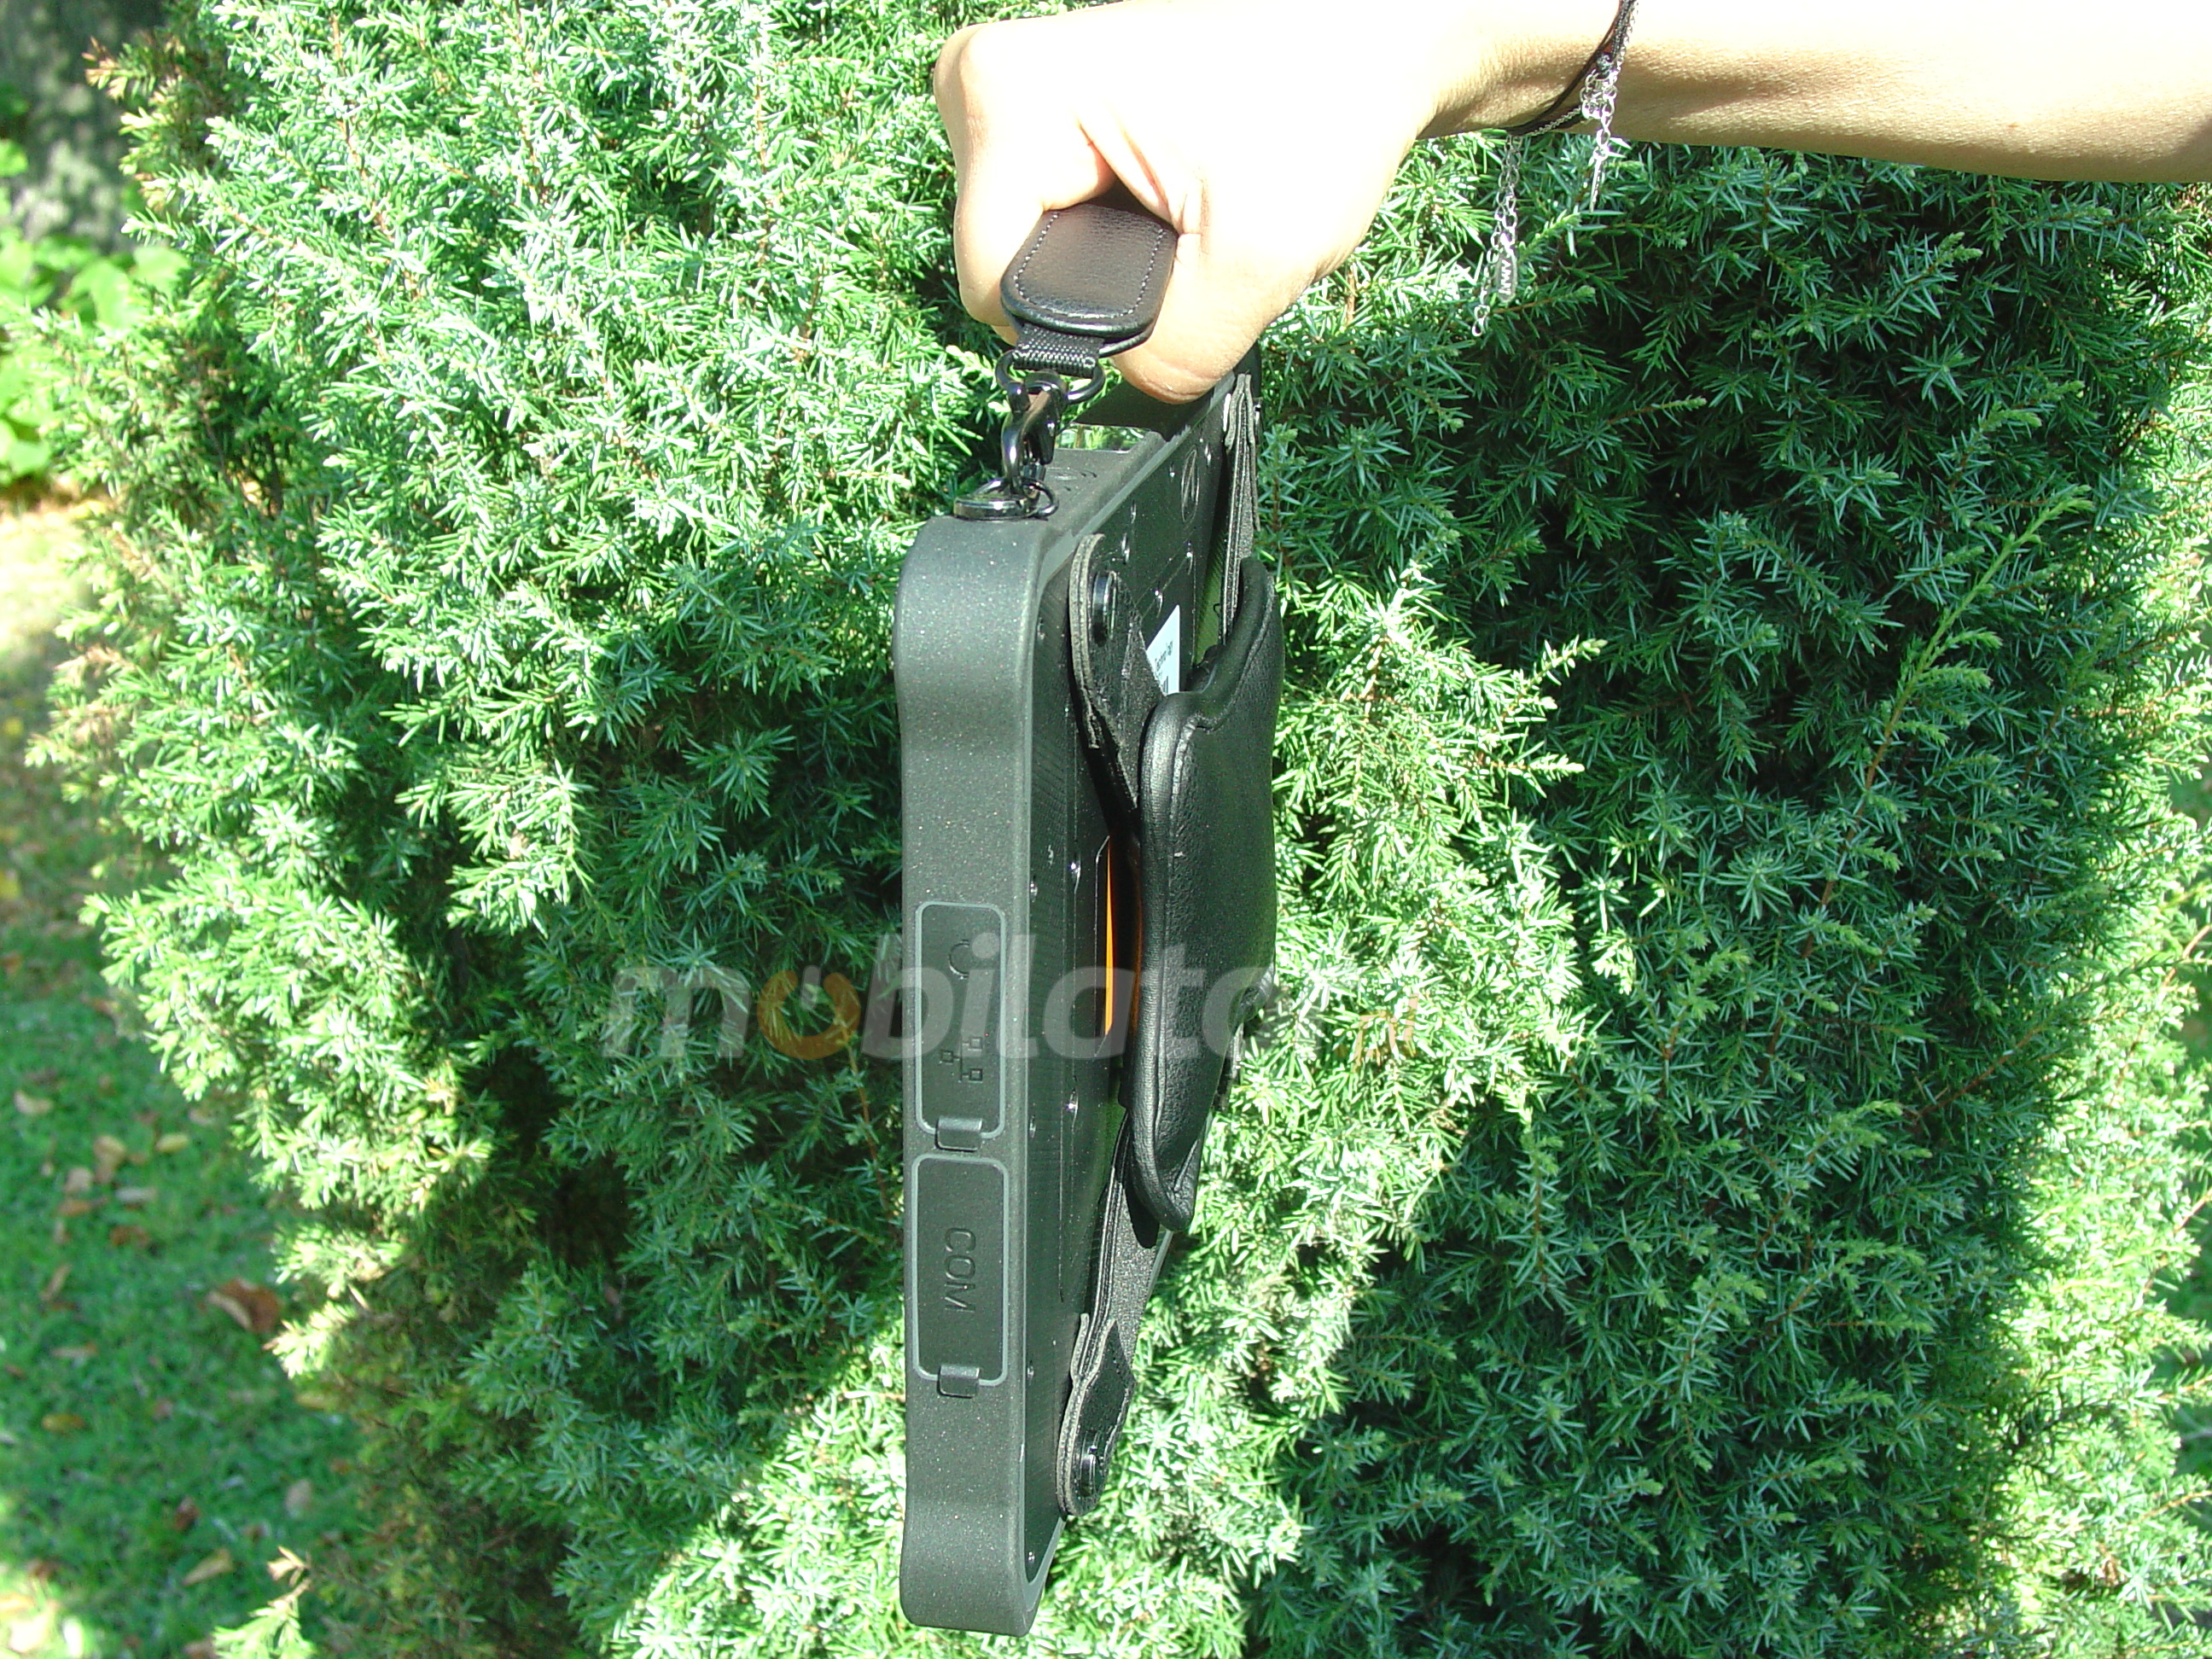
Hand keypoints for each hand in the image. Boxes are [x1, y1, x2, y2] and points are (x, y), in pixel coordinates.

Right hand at [935, 0, 1557, 401]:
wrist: (1364, 36)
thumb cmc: (1321, 108)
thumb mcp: (1258, 257)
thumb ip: (1175, 352)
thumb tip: (1125, 392)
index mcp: (1007, 97)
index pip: (992, 286)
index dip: (1085, 322)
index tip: (1175, 266)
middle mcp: (981, 86)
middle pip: (1008, 269)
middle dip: (1104, 286)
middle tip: (1194, 233)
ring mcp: (1007, 97)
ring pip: (1031, 254)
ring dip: (1115, 262)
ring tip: (1191, 209)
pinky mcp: (1040, 115)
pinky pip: (1052, 222)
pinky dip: (1119, 232)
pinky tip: (1176, 196)